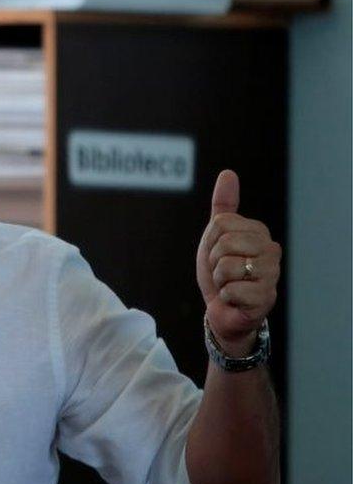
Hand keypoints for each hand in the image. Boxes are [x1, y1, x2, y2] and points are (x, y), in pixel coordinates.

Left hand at [195, 170, 281, 355]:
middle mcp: (271, 250)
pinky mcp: (266, 298)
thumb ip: (223, 205)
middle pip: (224, 243)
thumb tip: (228, 173)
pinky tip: (235, 300)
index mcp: (258, 232)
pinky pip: (231, 289)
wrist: (223, 310)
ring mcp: (271, 274)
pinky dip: (225, 297)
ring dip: (219, 280)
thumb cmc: (221, 272)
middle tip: (223, 273)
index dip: (210, 241)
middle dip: (214, 261)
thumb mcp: (216, 236)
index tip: (218, 254)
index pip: (221, 223)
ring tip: (229, 285)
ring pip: (227, 266)